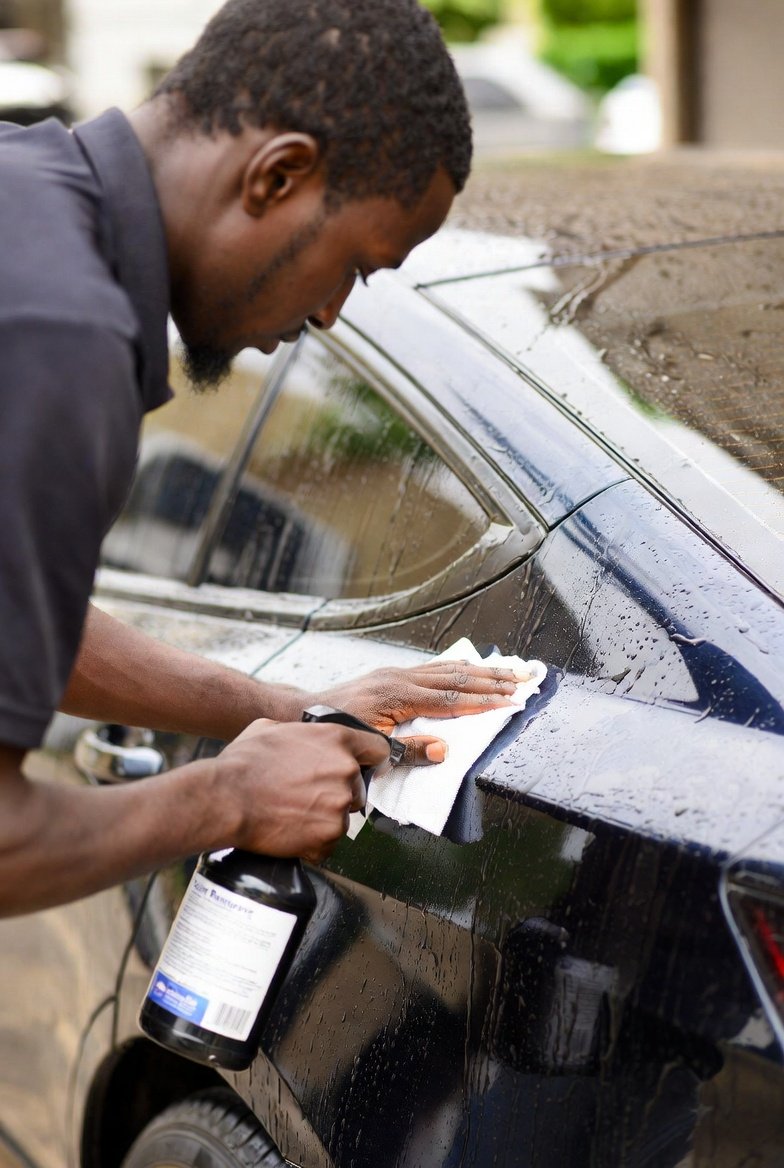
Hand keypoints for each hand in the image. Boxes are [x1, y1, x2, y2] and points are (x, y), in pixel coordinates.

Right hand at [218, 718, 387, 862]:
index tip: (363, 768)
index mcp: (336, 739)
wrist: (226, 797)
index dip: (369, 760)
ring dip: (324, 818)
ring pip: (342, 815)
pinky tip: (291, 831)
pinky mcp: (329, 834)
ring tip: (293, 814)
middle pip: (357, 787)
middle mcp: (345, 770)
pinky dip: (313, 842)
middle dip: (336, 792)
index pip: (377, 749)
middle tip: (306, 796)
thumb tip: (301, 740)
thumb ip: (300, 733)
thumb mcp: (271, 728)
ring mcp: (339, 804)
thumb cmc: (244, 762)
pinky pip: (329, 842)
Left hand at [311, 660, 525, 763]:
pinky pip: (435, 668)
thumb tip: (444, 749)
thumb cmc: (336, 733)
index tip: (510, 702)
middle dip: (493, 679)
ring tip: (509, 670)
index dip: (483, 701)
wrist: (305, 711)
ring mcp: (398, 673)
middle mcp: (401, 678)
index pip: (451, 699)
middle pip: (456, 678)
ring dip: (481, 671)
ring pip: (448, 669)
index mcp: (399, 695)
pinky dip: (460, 668)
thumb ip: (408, 750)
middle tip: (524, 679)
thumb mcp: (370, 748)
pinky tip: (473, 668)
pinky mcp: (394, 674)